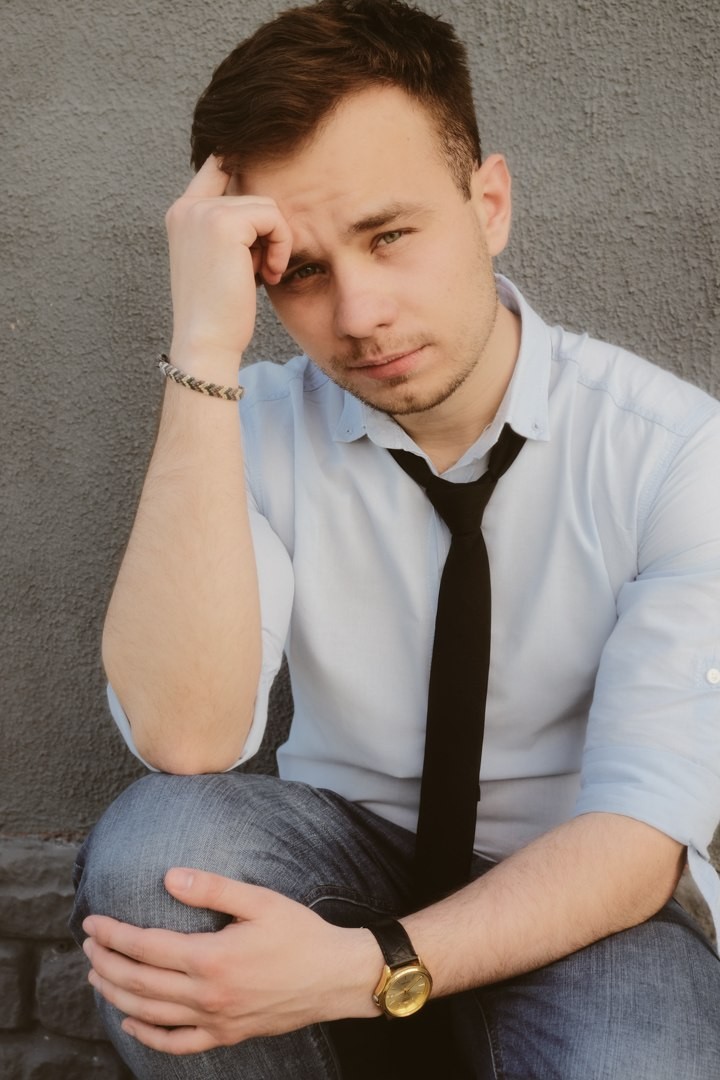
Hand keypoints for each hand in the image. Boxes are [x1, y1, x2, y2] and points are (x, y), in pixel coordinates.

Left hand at [82, 868, 378, 1054]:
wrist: (336, 976)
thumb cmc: (300, 933)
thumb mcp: (260, 900)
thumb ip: (211, 888)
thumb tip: (168, 877)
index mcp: (211, 958)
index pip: (145, 948)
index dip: (113, 935)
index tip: (93, 923)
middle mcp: (207, 995)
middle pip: (139, 982)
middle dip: (106, 963)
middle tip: (86, 945)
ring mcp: (215, 1020)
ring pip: (150, 1014)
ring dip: (116, 995)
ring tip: (96, 976)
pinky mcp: (226, 1035)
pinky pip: (177, 1044)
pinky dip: (147, 1035)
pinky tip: (131, 1022)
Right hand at [164, 156, 292, 374]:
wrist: (206, 341)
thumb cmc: (221, 311)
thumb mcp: (223, 261)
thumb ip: (235, 228)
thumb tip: (269, 201)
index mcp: (183, 214)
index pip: (218, 165)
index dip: (239, 159)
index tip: (253, 148)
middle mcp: (187, 207)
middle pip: (252, 188)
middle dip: (267, 230)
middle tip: (261, 267)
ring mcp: (202, 212)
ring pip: (266, 205)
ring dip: (276, 242)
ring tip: (262, 274)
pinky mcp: (223, 222)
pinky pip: (272, 217)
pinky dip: (280, 246)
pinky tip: (267, 275)